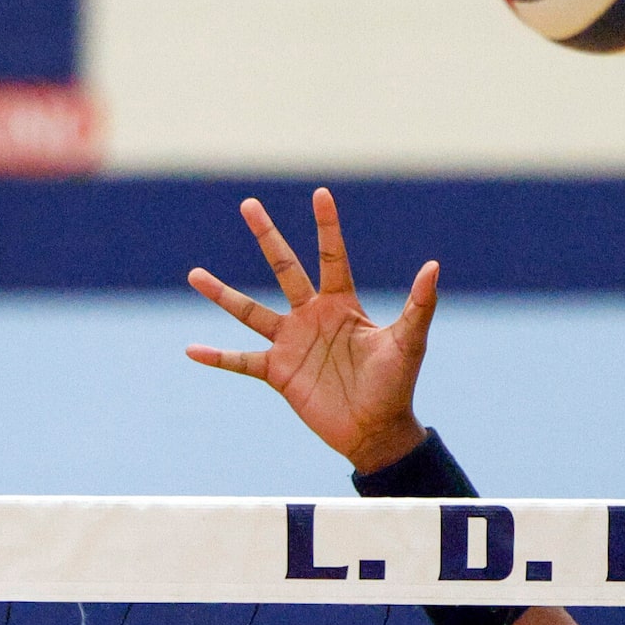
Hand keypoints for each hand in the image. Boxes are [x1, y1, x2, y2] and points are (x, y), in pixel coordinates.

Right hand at [185, 188, 437, 474]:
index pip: (331, 256)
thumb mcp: (409, 342)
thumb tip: (433, 266)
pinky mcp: (278, 372)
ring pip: (250, 311)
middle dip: (266, 236)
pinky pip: (241, 361)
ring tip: (194, 274)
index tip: (320, 193)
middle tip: (249, 204)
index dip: (327, 226)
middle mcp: (311, 316)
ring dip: (222, 293)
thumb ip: (419, 304)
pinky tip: (191, 349)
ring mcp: (291, 343)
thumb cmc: (396, 385)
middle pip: (284, 267)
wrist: (376, 431)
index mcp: (342, 304)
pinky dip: (217, 357)